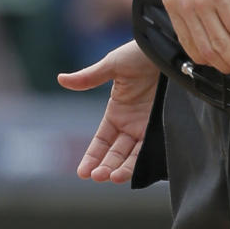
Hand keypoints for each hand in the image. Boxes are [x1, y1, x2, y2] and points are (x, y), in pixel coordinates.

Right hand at [57, 41, 159, 183]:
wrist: (168, 51)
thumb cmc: (138, 54)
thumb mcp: (112, 65)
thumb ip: (89, 78)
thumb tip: (61, 79)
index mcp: (117, 111)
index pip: (101, 141)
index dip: (92, 156)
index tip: (82, 172)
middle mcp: (130, 124)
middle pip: (114, 153)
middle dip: (104, 167)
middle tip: (96, 177)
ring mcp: (146, 127)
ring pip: (130, 156)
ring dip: (120, 169)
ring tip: (110, 177)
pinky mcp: (161, 127)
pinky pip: (148, 150)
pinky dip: (138, 163)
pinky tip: (128, 172)